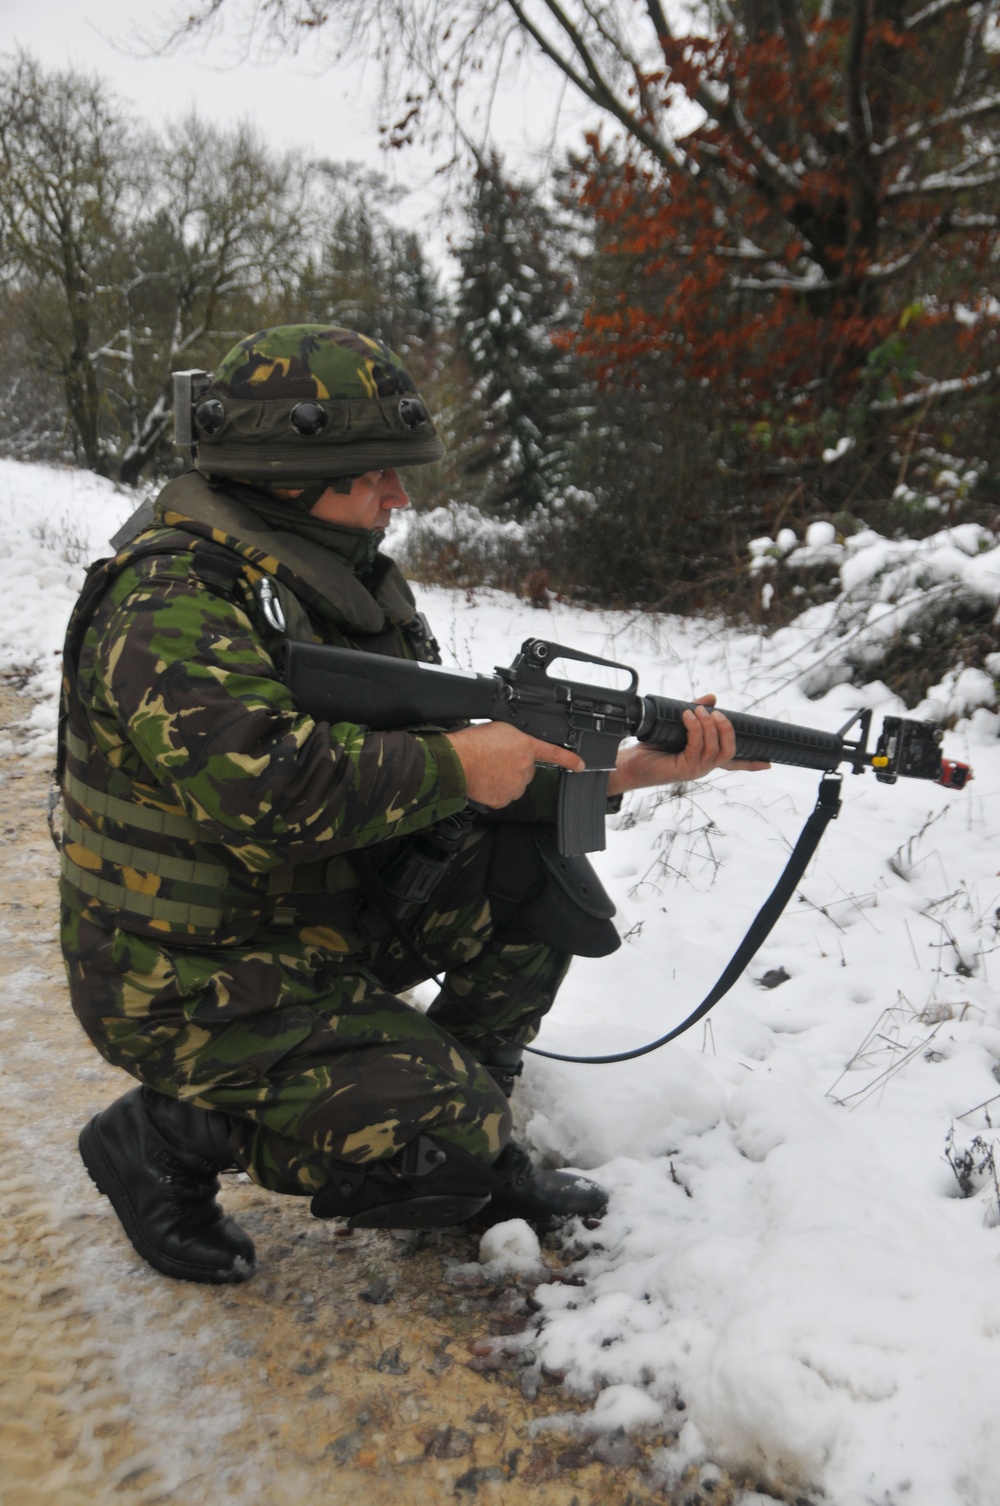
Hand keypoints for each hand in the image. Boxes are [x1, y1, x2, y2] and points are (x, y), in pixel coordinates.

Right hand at [445, 722, 584, 807]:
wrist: (458, 761)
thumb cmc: (473, 743)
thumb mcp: (499, 729)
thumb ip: (515, 738)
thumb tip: (515, 745)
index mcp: (526, 746)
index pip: (554, 753)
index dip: (569, 760)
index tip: (580, 765)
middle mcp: (525, 767)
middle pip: (526, 770)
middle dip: (515, 766)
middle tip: (495, 759)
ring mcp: (516, 785)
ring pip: (515, 784)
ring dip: (505, 778)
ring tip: (487, 769)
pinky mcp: (504, 798)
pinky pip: (504, 796)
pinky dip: (496, 790)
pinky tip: (485, 781)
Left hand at [606, 695, 770, 796]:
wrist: (629, 761)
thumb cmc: (651, 746)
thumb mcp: (677, 725)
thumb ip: (696, 712)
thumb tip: (712, 697)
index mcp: (704, 758)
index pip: (732, 763)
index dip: (751, 763)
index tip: (770, 764)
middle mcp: (703, 766)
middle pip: (729, 752)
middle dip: (727, 730)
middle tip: (718, 714)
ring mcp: (695, 769)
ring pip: (715, 749)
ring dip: (708, 726)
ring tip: (697, 711)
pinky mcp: (683, 768)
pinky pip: (697, 747)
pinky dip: (695, 729)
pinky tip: (688, 716)